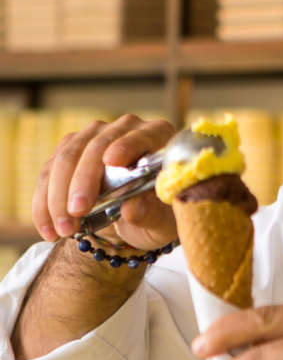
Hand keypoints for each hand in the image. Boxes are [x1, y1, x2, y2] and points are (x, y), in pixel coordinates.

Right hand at [34, 114, 176, 249]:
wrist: (133, 221)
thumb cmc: (155, 216)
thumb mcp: (160, 222)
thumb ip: (150, 213)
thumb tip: (132, 208)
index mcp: (157, 138)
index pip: (141, 136)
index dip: (127, 145)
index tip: (112, 161)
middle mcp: (124, 129)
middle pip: (96, 147)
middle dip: (82, 181)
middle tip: (76, 213)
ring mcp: (94, 137)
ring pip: (66, 158)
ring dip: (58, 196)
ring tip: (63, 230)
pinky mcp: (69, 151)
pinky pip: (49, 173)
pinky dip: (44, 202)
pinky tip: (47, 228)